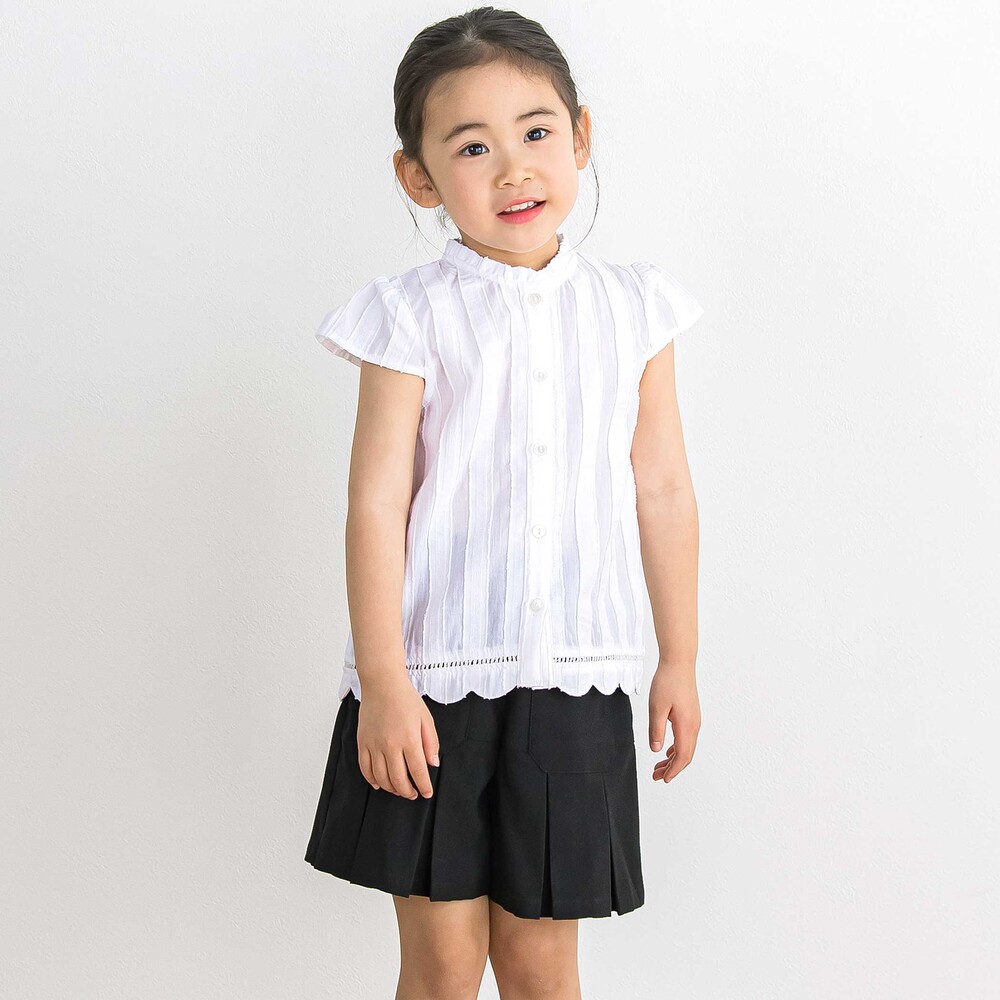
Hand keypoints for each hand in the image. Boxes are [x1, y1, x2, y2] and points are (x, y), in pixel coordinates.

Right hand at [356, 674, 438, 799]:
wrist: (382, 684)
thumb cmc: (405, 699)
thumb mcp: (426, 718)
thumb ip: (431, 743)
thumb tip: (432, 764)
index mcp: (409, 739)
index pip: (417, 771)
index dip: (424, 786)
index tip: (427, 792)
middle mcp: (390, 745)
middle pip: (398, 779)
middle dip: (407, 792)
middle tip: (413, 794)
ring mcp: (374, 745)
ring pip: (381, 777)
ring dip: (391, 788)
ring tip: (399, 790)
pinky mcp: (362, 742)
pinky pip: (365, 768)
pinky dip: (372, 780)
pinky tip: (379, 783)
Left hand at [648, 662, 700, 783]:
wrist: (679, 662)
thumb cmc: (667, 682)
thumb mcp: (656, 707)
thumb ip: (656, 730)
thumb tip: (656, 751)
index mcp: (686, 726)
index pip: (682, 756)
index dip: (673, 771)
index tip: (662, 779)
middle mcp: (694, 725)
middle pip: (686, 755)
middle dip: (672, 768)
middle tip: (656, 776)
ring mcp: (694, 720)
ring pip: (686, 747)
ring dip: (673, 759)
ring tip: (658, 766)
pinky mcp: (691, 714)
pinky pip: (686, 738)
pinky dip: (677, 748)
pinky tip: (667, 750)